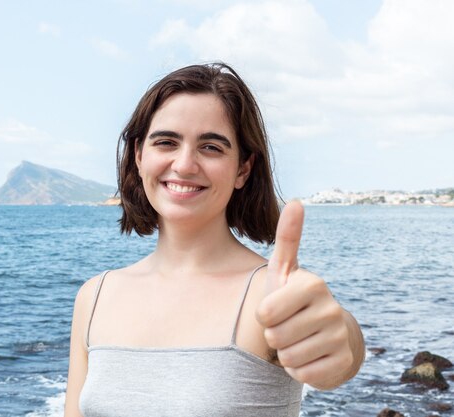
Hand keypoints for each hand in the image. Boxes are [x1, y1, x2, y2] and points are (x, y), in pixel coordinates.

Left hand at [255, 201, 354, 388]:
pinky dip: (300, 371)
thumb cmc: (292, 300)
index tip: (276, 308)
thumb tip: (296, 201)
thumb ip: (287, 238)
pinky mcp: (343, 363)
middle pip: (275, 337)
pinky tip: (309, 356)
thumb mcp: (285, 271)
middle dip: (274, 336)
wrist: (324, 334)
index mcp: (312, 283)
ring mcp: (340, 337)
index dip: (264, 316)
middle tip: (288, 326)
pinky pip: (303, 376)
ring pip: (288, 358)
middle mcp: (331, 308)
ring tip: (297, 340)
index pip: (264, 313)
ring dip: (286, 354)